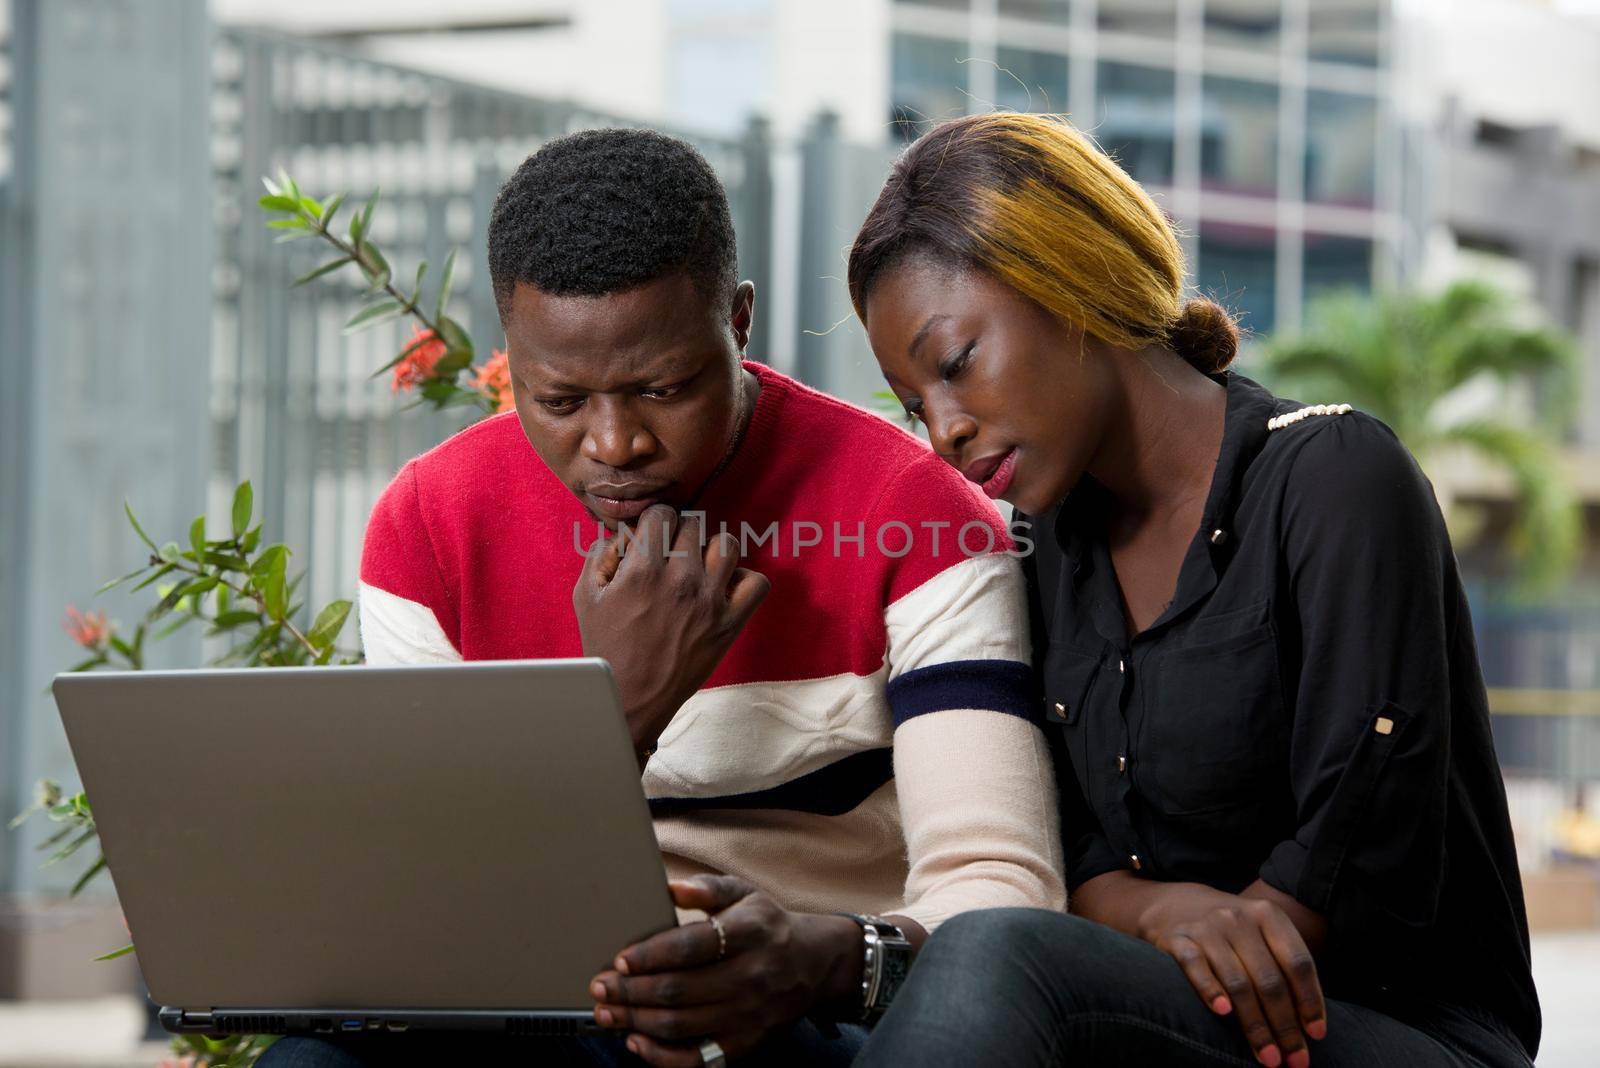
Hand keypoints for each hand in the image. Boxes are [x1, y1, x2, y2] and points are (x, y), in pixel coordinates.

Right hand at [573, 506, 769, 757]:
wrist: (631, 698)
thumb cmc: (606, 647)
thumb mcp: (586, 596)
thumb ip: (601, 554)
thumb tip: (627, 533)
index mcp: (643, 570)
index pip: (663, 513)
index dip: (655, 521)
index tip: (652, 536)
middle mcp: (680, 581)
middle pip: (695, 524)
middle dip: (680, 533)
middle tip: (671, 554)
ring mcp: (710, 602)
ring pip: (728, 544)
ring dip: (712, 548)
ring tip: (699, 565)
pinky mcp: (730, 623)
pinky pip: (756, 582)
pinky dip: (744, 578)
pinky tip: (723, 586)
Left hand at [588, 875, 862, 1066]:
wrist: (814, 964)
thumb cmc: (767, 925)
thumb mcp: (744, 893)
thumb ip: (707, 888)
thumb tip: (671, 889)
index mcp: (750, 932)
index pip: (691, 947)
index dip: (651, 955)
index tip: (619, 958)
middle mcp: (751, 976)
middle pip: (679, 989)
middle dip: (631, 990)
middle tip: (600, 987)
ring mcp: (749, 1014)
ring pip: (681, 1024)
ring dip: (636, 1021)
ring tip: (607, 1013)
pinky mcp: (746, 1043)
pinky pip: (697, 1058)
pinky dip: (661, 1056)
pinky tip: (636, 1041)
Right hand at [1138, 884, 1326, 1067]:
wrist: (1176, 905)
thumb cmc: (1232, 933)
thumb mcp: (1262, 935)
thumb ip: (1284, 968)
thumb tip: (1310, 1026)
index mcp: (1268, 916)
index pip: (1297, 962)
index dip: (1310, 1001)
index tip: (1317, 1035)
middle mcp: (1239, 919)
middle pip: (1269, 979)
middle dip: (1285, 1026)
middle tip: (1295, 1060)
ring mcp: (1207, 928)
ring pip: (1237, 982)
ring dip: (1255, 1026)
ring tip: (1268, 1057)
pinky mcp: (1177, 939)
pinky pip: (1195, 967)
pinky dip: (1210, 990)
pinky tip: (1223, 1013)